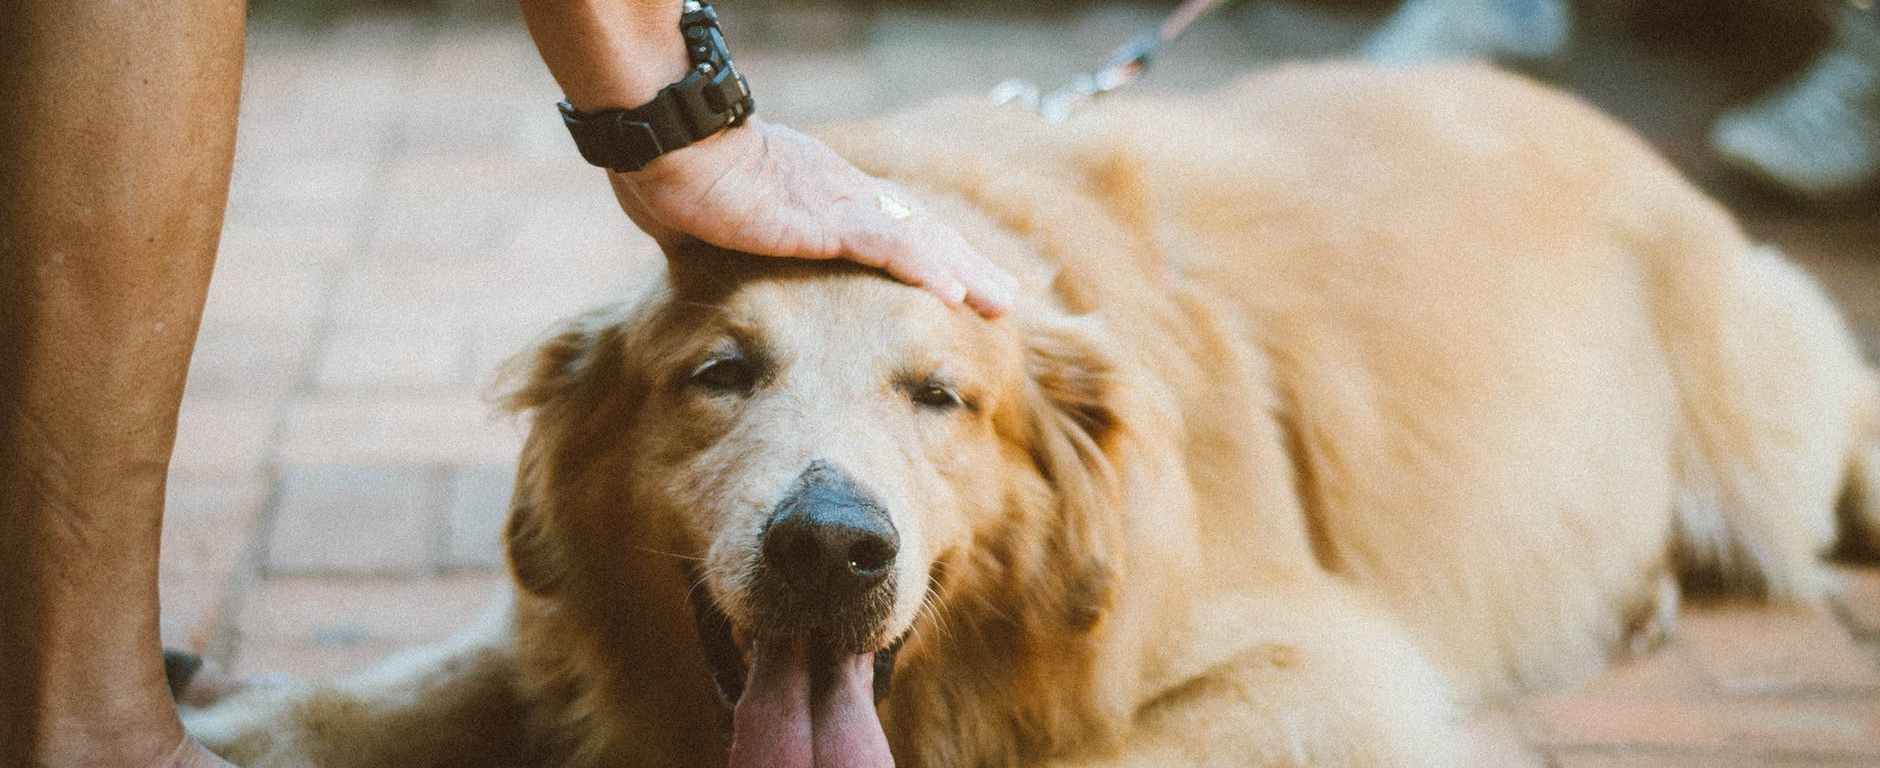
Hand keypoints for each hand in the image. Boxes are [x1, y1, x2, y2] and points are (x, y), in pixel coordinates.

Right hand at [606, 117, 1017, 317]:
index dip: (929, 254)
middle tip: (1006, 300)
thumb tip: (693, 258)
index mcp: (819, 196)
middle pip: (920, 232)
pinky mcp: (823, 219)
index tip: (960, 282)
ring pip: (917, 240)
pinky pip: (885, 246)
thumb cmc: (670, 173)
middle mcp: (840, 196)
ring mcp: (836, 205)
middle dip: (966, 266)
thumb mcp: (705, 222)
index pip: (890, 228)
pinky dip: (922, 268)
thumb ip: (717, 242)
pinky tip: (954, 294)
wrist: (664, 140)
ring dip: (963, 273)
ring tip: (1000, 305)